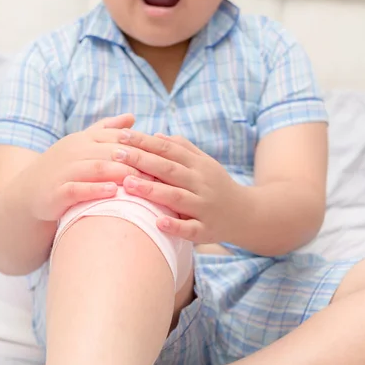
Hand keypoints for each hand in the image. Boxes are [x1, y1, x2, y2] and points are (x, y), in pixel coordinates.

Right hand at [16, 114, 152, 221]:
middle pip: (110, 151)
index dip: (141, 144)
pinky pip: (77, 189)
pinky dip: (95, 190)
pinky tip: (113, 192)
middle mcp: (74, 151)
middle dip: (136, 160)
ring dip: (120, 173)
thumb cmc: (63, 168)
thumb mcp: (83, 145)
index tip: (164, 153)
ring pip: (96, 168)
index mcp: (84, 139)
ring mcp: (64, 170)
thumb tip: (132, 116)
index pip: (117, 137)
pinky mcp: (55, 192)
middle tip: (160, 169)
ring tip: (142, 180)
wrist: (26, 194)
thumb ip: (107, 130)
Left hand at [115, 130, 245, 243]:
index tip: (121, 136)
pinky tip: (158, 222)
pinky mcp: (206, 229)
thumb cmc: (217, 186)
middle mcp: (201, 183)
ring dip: (153, 190)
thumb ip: (182, 149)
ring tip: (128, 184)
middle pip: (169, 169)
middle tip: (116, 154)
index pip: (168, 149)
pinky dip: (175, 226)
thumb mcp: (205, 163)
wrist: (248, 214)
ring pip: (177, 197)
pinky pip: (190, 228)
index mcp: (198, 165)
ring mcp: (204, 207)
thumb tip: (156, 136)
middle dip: (142, 161)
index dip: (145, 142)